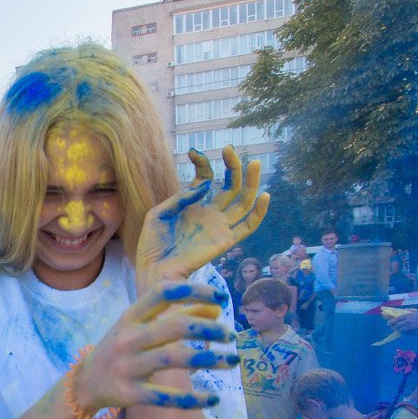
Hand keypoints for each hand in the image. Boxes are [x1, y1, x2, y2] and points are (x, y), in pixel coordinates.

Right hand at [74, 281, 237, 411]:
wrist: (82, 384)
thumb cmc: (120, 350)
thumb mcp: (139, 329)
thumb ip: (174, 317)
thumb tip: (215, 309)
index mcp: (130, 316)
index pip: (163, 293)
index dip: (194, 292)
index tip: (220, 298)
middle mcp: (128, 338)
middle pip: (175, 327)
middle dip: (209, 329)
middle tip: (231, 336)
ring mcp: (127, 366)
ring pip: (174, 359)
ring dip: (208, 358)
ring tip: (231, 360)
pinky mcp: (129, 394)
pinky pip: (165, 397)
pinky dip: (192, 399)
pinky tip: (212, 399)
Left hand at [135, 145, 269, 286]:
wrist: (154, 269)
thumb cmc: (152, 245)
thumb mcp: (159, 213)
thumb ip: (180, 198)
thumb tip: (204, 185)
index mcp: (193, 206)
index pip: (206, 179)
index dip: (203, 164)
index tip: (193, 152)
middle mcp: (209, 214)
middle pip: (230, 186)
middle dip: (232, 166)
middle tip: (229, 149)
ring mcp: (219, 226)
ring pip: (243, 201)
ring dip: (251, 182)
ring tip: (253, 163)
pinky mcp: (225, 240)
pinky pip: (248, 226)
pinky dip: (259, 212)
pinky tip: (264, 195)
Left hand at [386, 309, 417, 334]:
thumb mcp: (415, 311)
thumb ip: (406, 312)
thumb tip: (396, 313)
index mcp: (408, 315)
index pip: (396, 318)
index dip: (390, 320)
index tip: (386, 321)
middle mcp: (409, 321)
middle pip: (396, 325)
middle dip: (393, 325)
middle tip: (391, 325)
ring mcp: (411, 327)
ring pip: (400, 330)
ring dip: (397, 329)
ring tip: (397, 328)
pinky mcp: (413, 332)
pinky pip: (405, 333)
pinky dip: (403, 332)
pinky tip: (405, 330)